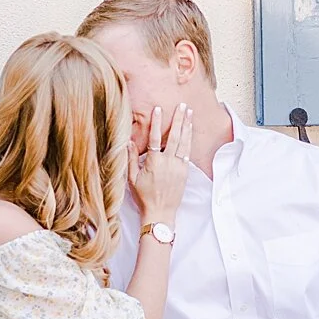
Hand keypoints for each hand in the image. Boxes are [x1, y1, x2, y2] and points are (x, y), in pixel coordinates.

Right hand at [127, 104, 192, 224]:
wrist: (160, 212)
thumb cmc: (144, 196)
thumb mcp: (132, 178)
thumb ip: (131, 159)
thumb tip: (128, 141)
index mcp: (154, 162)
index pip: (155, 137)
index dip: (156, 122)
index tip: (158, 109)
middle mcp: (168, 162)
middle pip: (174, 136)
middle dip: (179, 119)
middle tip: (183, 105)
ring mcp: (178, 167)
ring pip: (184, 142)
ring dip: (187, 126)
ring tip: (190, 113)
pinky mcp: (185, 172)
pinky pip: (188, 152)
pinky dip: (189, 140)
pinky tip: (190, 131)